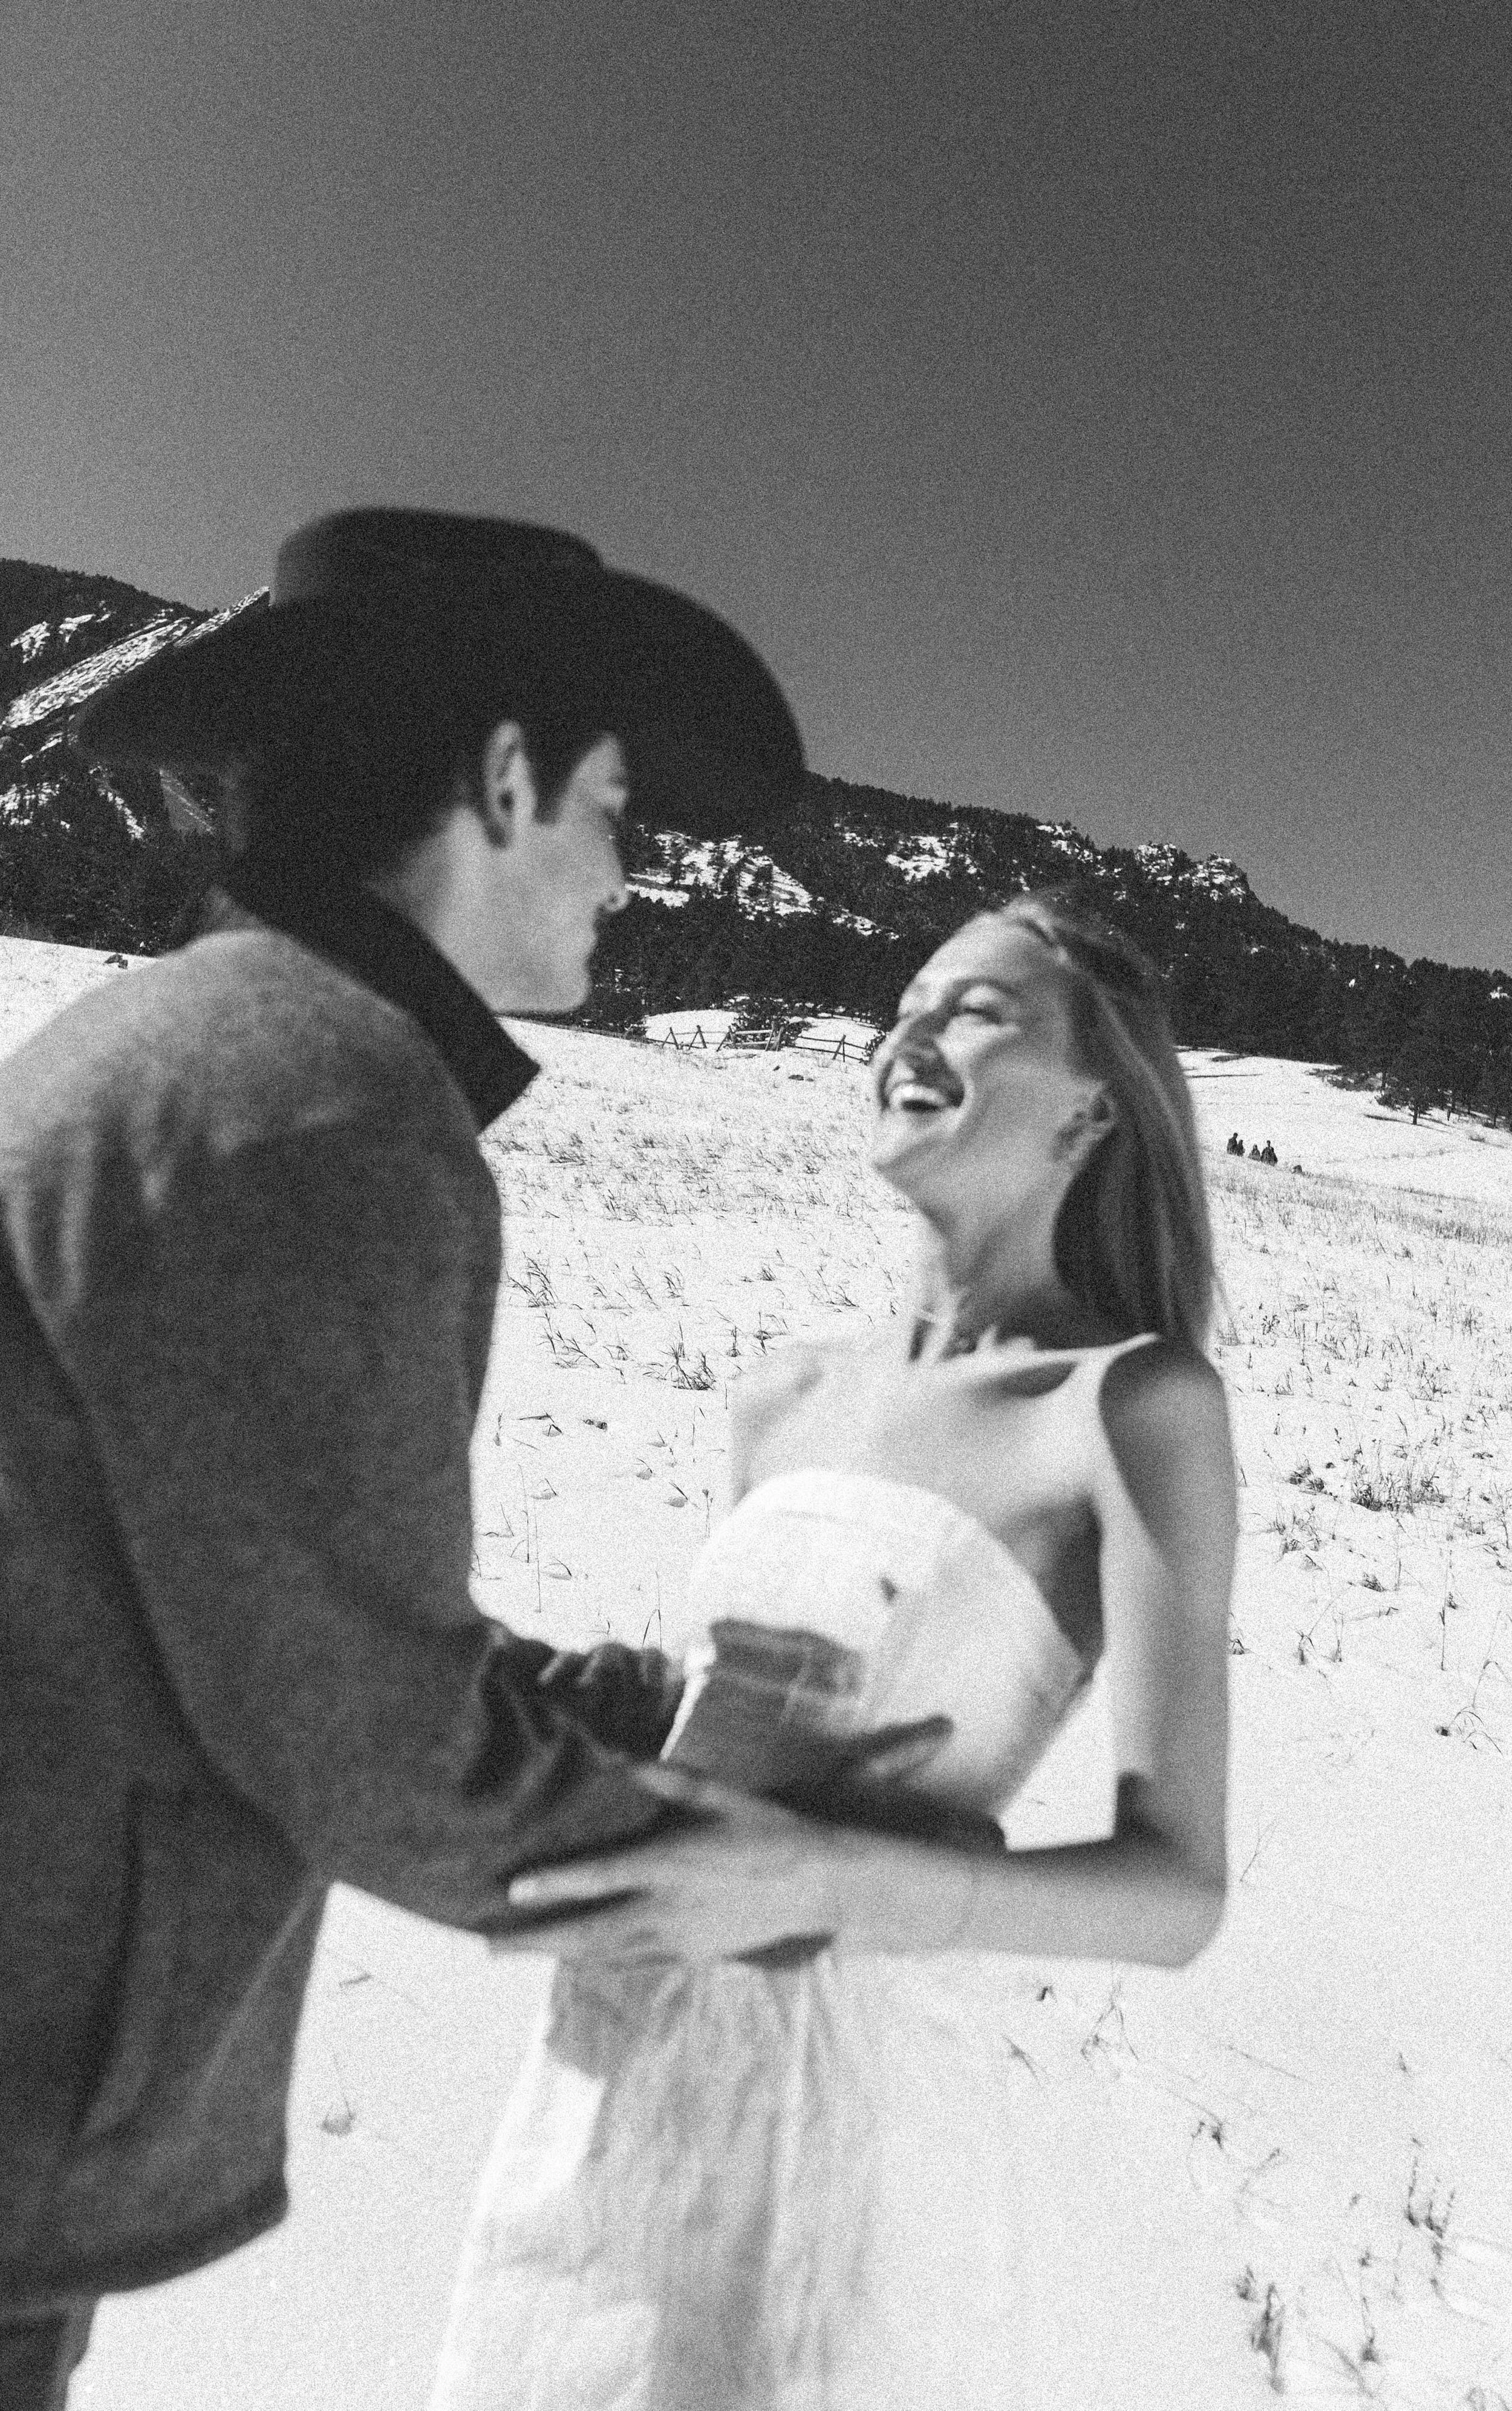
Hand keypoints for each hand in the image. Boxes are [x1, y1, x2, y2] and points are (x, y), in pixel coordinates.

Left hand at [489, 1764, 875, 1965]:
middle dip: (536, 1939)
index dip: (553, 1885)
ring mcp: (676, 1941)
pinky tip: (572, 1958)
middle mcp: (665, 1910)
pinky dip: (596, 1962)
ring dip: (557, 1954)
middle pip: (587, 1933)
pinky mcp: (689, 1957)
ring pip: (604, 1955)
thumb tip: (616, 1761)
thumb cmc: (762, 1828)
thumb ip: (663, 1779)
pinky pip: (632, 1964)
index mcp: (669, 1865)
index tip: (512, 1890)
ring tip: (515, 1950)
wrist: (814, 1886)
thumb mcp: (716, 1792)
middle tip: (489, 1944)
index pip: (599, 1879)